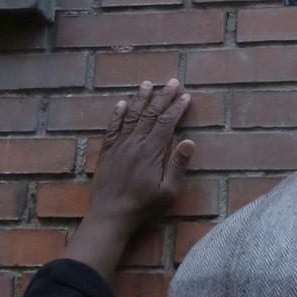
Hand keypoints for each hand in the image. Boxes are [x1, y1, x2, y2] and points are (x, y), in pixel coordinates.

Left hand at [88, 78, 194, 233]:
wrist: (110, 215)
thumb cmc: (143, 207)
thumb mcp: (168, 192)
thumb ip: (178, 166)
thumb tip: (189, 142)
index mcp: (151, 151)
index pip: (166, 123)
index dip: (177, 108)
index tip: (186, 96)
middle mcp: (134, 143)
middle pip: (150, 114)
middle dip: (163, 97)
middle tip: (172, 82)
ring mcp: (119, 145)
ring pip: (131, 116)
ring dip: (140, 99)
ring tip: (147, 84)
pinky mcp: (106, 152)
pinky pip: (112, 127)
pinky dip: (117, 114)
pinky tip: (121, 103)